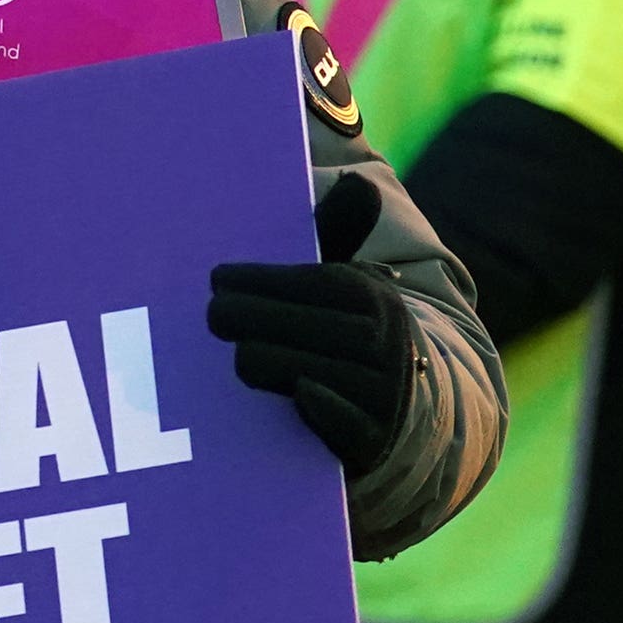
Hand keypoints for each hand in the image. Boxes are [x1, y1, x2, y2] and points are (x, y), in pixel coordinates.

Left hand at [208, 173, 415, 474]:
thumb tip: (361, 183)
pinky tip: (297, 393)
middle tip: (214, 317)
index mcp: (370, 295)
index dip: (249, 281)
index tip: (217, 279)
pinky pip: (331, 417)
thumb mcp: (349, 288)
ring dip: (255, 363)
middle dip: (237, 319)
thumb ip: (340, 235)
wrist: (408, 415)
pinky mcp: (374, 439)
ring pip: (285, 368)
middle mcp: (381, 339)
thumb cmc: (352, 337)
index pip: (298, 282)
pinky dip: (310, 406)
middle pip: (278, 325)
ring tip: (241, 356)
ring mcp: (380, 391)